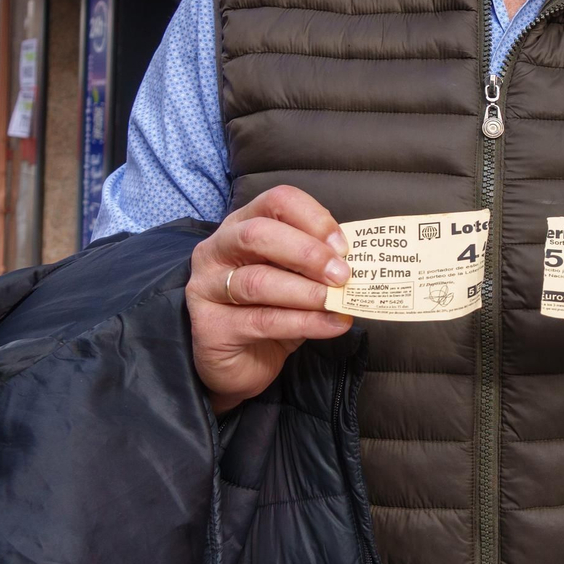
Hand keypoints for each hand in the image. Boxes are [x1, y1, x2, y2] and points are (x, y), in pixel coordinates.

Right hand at [188, 185, 355, 414]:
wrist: (243, 361)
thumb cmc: (273, 308)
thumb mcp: (297, 277)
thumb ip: (317, 262)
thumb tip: (356, 259)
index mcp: (242, 225)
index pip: (276, 202)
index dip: (313, 218)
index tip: (343, 246)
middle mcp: (217, 250)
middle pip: (258, 235)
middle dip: (307, 253)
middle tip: (342, 274)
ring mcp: (207, 288)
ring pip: (258, 281)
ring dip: (307, 292)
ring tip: (338, 302)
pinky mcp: (211, 327)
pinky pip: (262, 321)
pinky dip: (305, 323)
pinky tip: (333, 325)